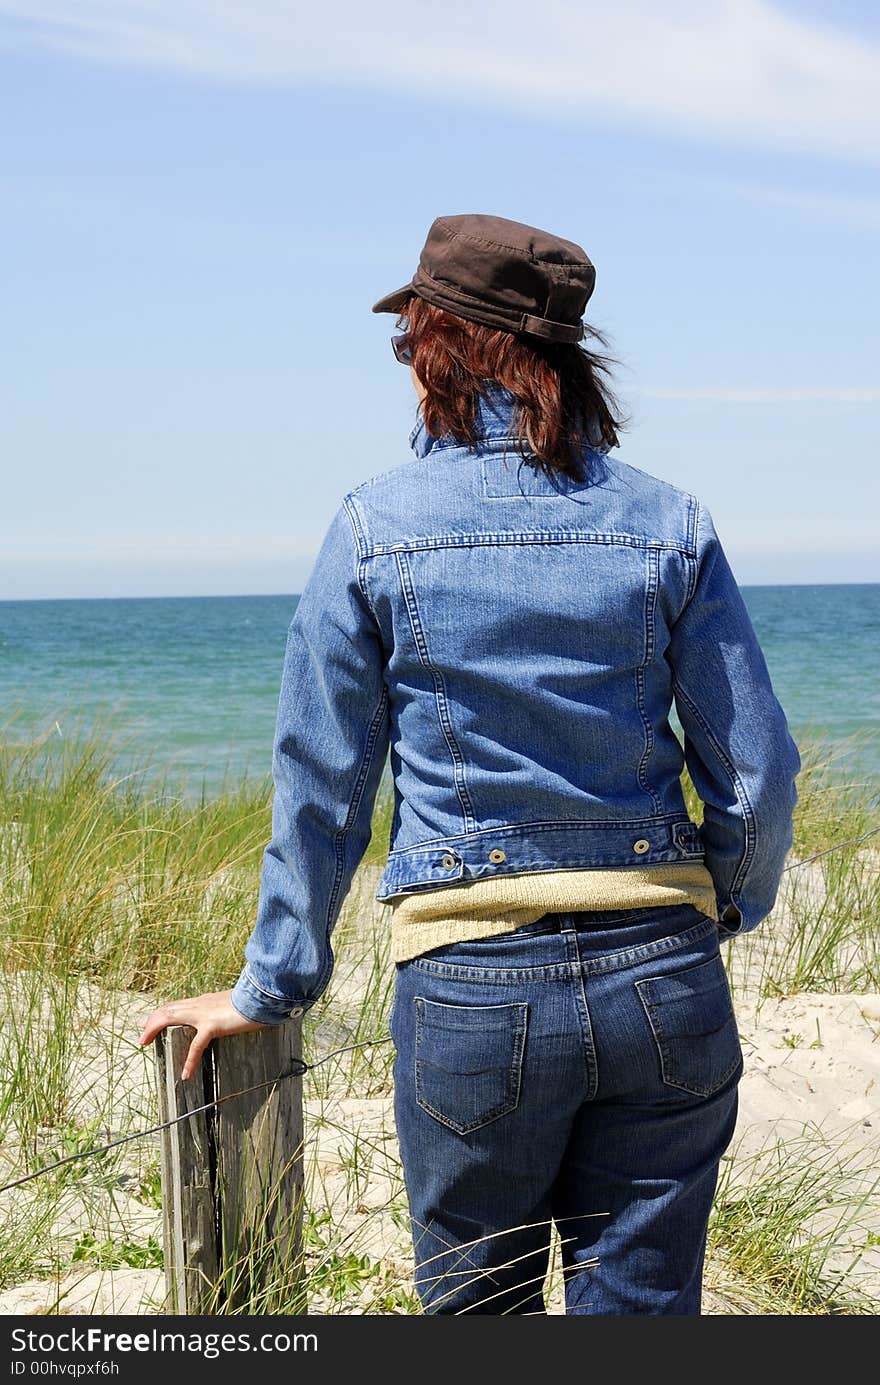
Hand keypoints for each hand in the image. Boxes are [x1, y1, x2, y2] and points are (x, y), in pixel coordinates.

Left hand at [139, 989, 270, 1080]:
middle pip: (167, 1009)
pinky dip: (190, 1060)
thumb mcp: (236, 1005)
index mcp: (205, 1001)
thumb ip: (227, 1010)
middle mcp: (200, 1004)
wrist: (263, 996)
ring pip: (170, 1017)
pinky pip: (196, 1045)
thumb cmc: (254, 1002)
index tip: (149, 1022)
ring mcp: (204, 1013)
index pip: (177, 1005)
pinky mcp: (212, 1025)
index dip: (161, 1013)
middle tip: (142, 1038)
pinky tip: (186, 1074)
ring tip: (145, 1043)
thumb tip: (230, 1015)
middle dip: (151, 1022)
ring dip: (154, 1029)